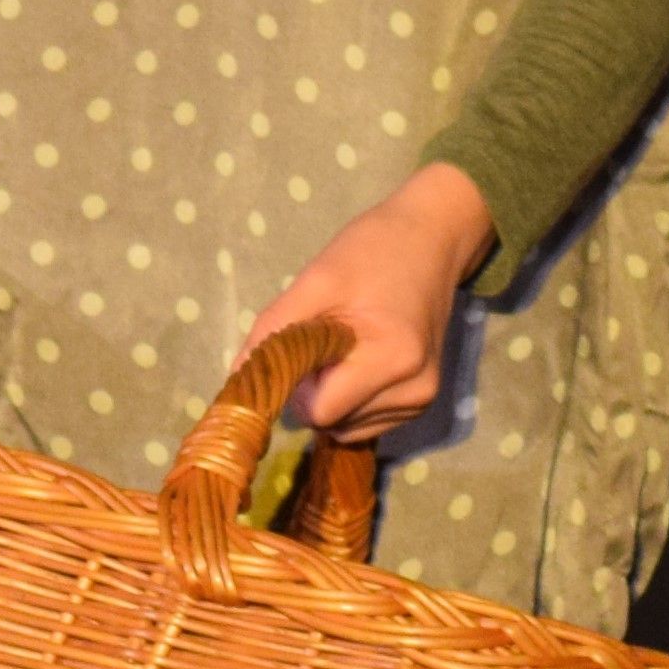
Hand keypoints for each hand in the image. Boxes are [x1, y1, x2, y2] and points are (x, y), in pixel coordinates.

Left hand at [242, 162, 494, 439]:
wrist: (430, 240)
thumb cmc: (370, 253)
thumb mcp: (313, 282)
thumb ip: (273, 332)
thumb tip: (238, 379)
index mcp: (393, 359)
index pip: (320, 411)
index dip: (295, 386)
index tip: (294, 350)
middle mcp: (416, 390)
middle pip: (333, 422)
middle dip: (312, 390)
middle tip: (319, 340)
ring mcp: (423, 399)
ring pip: (348, 427)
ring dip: (331, 395)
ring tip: (342, 344)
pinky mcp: (423, 400)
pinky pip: (367, 421)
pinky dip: (350, 399)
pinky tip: (356, 359)